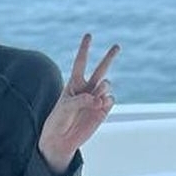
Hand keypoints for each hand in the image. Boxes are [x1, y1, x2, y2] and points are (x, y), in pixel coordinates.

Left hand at [37, 34, 117, 173]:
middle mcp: (87, 89)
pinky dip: (106, 101)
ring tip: (95, 98)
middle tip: (117, 45)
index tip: (89, 35)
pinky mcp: (103, 110)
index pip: (80, 63)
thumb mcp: (64, 108)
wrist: (61, 140)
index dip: (85, 49)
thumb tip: (99, 99)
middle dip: (109, 57)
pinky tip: (100, 106)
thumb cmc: (58, 121)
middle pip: (101, 69)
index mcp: (74, 84)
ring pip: (106, 85)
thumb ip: (81, 100)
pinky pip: (110, 99)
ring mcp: (96, 99)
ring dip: (102, 88)